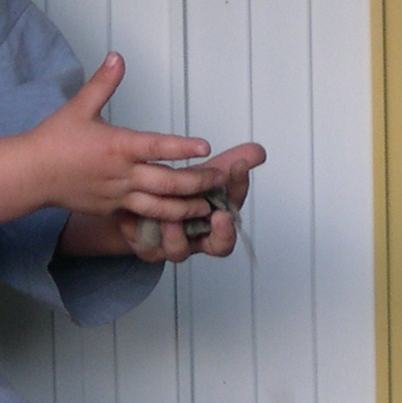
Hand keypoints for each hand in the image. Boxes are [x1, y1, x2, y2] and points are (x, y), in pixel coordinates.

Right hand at [28, 54, 230, 220]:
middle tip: (220, 179)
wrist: (30, 175)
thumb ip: (103, 83)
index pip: (157, 147)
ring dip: (186, 208)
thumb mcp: (79, 107)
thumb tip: (117, 57)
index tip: (206, 146)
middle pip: (168, 183)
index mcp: (117, 146)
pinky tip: (181, 219)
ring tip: (208, 207)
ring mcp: (118, 195)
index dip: (183, 147)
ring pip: (160, 207)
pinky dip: (164, 219)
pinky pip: (143, 216)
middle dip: (198, 183)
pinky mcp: (113, 209)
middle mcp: (121, 173)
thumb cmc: (54, 141)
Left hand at [118, 141, 265, 262]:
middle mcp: (199, 237)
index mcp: (217, 221)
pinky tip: (143, 218)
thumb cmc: (180, 192)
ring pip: (179, 251)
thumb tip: (258, 151)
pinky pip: (149, 249)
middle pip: (219, 246)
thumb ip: (231, 163)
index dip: (238, 190)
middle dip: (223, 233)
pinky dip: (147, 234)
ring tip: (171, 218)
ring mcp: (175, 245)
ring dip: (177, 235)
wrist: (143, 202)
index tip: (238, 169)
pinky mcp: (149, 248)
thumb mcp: (206, 174)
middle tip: (222, 216)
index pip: (235, 213)